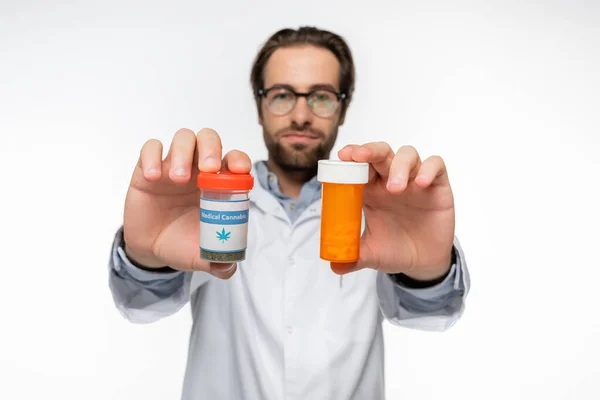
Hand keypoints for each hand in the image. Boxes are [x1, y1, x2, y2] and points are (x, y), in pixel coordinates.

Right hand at [122, 128, 251, 278]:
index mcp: (219, 184)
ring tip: (178, 179)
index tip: (239, 169)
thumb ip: (218, 261)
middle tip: (208, 169)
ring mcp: (173, 165)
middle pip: (209, 139)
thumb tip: (229, 267)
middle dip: (211, 148)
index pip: (234, 160)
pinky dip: (152, 157)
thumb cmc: (183, 243)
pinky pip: (150, 148)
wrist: (152, 249)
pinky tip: (153, 177)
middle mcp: (199, 168)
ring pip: (183, 138)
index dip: (239, 160)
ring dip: (182, 152)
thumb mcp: (201, 255)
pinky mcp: (148, 168)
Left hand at [332, 143, 454, 280]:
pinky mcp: (437, 186)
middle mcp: (390, 180)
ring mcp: (414, 180)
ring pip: (407, 155)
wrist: (423, 263)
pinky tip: (421, 184)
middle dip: (369, 150)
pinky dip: (429, 169)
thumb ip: (353, 257)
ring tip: (395, 188)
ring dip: (399, 165)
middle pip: (381, 152)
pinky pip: (437, 165)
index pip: (359, 165)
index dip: (352, 156)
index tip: (343, 156)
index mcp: (370, 190)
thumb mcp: (371, 254)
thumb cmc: (394, 249)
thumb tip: (334, 266)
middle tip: (359, 157)